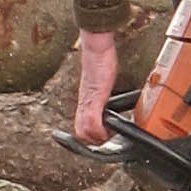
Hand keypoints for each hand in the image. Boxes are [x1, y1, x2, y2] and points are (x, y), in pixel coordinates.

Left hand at [73, 28, 118, 145]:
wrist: (97, 49)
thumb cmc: (100, 61)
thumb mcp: (100, 82)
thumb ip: (101, 91)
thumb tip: (107, 97)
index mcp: (87, 102)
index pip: (81, 127)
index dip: (91, 136)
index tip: (104, 136)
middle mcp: (85, 105)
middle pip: (81, 134)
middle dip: (94, 142)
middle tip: (107, 137)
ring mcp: (88, 103)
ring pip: (84, 133)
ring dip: (98, 139)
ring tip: (109, 134)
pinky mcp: (94, 100)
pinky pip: (92, 124)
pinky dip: (100, 132)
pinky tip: (109, 129)